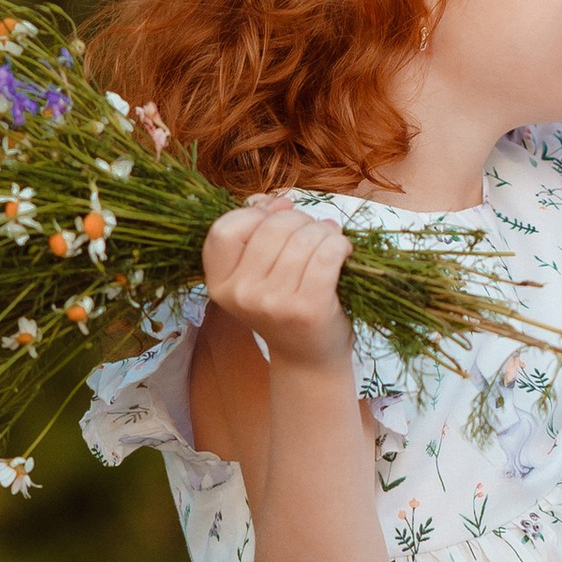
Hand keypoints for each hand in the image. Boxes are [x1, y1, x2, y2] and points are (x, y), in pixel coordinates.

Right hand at [202, 198, 354, 369]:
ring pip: (303, 237)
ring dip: (324, 232)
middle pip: (271, 227)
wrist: (308, 359)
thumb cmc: (284, 308)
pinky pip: (326, 253)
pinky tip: (342, 252)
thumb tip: (278, 202)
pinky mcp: (307, 308)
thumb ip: (257, 232)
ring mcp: (272, 302)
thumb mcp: (257, 274)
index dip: (255, 214)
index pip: (225, 228)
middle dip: (299, 221)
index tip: (278, 216)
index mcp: (219, 283)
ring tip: (330, 243)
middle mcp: (241, 294)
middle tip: (313, 234)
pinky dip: (339, 244)